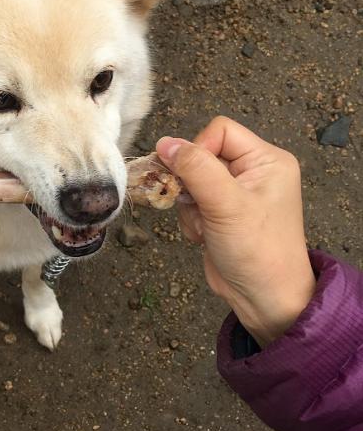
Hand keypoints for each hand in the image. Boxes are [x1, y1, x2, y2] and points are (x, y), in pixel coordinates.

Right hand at [156, 117, 315, 346]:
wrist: (264, 299)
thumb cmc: (257, 250)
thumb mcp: (226, 204)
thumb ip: (195, 168)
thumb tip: (164, 143)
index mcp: (267, 160)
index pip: (220, 131)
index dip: (198, 149)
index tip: (190, 178)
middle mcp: (253, 172)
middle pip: (202, 155)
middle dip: (191, 183)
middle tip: (194, 206)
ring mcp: (236, 194)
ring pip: (191, 180)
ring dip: (189, 205)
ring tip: (204, 227)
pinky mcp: (221, 213)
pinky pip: (192, 202)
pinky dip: (191, 219)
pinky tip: (204, 237)